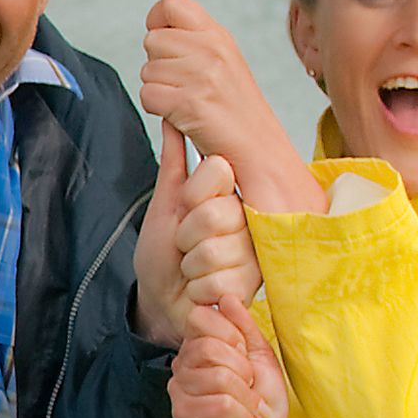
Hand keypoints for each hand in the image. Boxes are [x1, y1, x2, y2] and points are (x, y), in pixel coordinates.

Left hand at [126, 145, 252, 338]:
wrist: (161, 299)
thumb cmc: (162, 253)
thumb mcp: (164, 203)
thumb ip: (173, 162)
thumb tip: (173, 118)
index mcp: (230, 193)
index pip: (217, 169)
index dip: (191, 195)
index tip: (183, 210)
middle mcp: (250, 218)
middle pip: (216, 212)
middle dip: (187, 235)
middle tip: (185, 246)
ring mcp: (256, 251)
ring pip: (217, 249)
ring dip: (192, 265)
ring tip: (193, 268)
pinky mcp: (256, 283)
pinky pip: (222, 280)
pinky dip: (200, 289)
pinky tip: (204, 289)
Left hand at [137, 0, 321, 214]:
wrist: (260, 151)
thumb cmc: (239, 113)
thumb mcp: (224, 61)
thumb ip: (196, 36)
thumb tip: (172, 6)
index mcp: (219, 36)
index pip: (172, 5)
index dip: (158, 20)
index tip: (162, 35)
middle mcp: (211, 50)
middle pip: (152, 40)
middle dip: (159, 64)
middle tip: (183, 84)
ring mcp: (201, 75)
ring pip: (147, 71)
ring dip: (160, 90)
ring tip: (187, 102)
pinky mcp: (190, 101)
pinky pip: (149, 96)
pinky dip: (160, 110)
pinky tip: (183, 117)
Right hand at [169, 287, 288, 417]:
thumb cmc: (260, 411)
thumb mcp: (262, 362)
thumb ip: (246, 329)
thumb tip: (228, 298)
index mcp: (199, 349)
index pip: (203, 317)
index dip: (233, 336)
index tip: (246, 361)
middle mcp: (183, 367)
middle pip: (212, 346)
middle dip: (243, 371)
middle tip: (248, 390)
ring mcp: (180, 392)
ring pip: (219, 376)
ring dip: (246, 398)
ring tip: (247, 410)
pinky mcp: (184, 415)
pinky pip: (221, 402)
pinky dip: (242, 415)